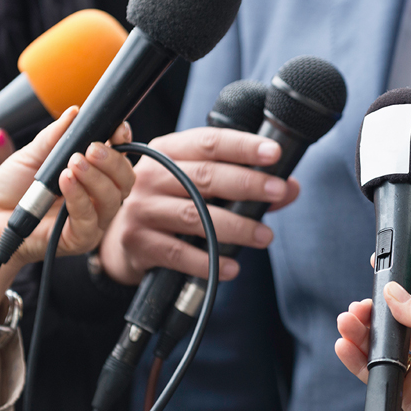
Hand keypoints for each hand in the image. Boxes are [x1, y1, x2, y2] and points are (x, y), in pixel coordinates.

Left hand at [0, 107, 133, 373]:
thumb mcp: (27, 161)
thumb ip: (56, 139)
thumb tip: (81, 111)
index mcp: (84, 184)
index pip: (116, 164)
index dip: (121, 144)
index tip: (117, 126)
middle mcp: (91, 206)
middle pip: (124, 182)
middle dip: (114, 159)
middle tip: (96, 143)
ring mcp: (85, 226)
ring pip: (114, 201)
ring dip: (100, 175)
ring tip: (79, 158)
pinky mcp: (72, 243)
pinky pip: (91, 221)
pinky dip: (84, 196)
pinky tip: (70, 177)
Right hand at [99, 126, 299, 284]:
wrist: (120, 238)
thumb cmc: (168, 203)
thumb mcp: (196, 184)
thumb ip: (242, 183)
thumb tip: (290, 188)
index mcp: (167, 151)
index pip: (208, 142)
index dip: (242, 146)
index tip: (274, 153)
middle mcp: (150, 176)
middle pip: (204, 176)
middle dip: (247, 183)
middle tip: (278, 191)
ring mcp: (141, 209)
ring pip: (195, 216)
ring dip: (235, 227)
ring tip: (265, 236)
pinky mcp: (138, 242)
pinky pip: (179, 254)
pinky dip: (209, 262)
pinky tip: (232, 268)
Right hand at [335, 269, 410, 410]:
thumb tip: (392, 292)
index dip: (402, 280)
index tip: (381, 269)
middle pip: (395, 319)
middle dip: (374, 309)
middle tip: (360, 306)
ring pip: (381, 343)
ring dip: (361, 330)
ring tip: (347, 322)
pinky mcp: (405, 389)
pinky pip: (374, 370)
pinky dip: (356, 358)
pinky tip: (346, 345)